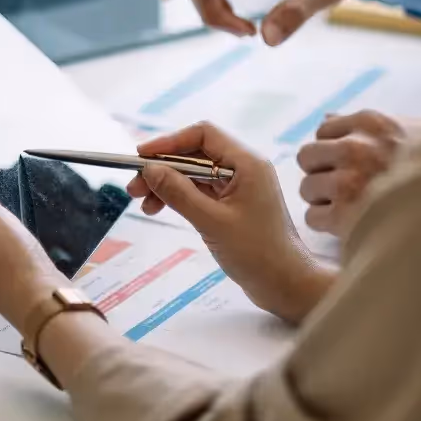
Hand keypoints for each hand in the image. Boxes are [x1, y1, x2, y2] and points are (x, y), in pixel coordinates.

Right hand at [127, 122, 333, 324]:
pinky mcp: (233, 205)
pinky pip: (200, 191)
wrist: (286, 285)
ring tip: (143, 203)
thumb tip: (150, 170)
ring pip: (194, 174)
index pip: (203, 135)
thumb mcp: (212, 222)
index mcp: (247, 163)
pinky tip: (159, 209)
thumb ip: (179, 193)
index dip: (169, 142)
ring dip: (167, 184)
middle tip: (134, 187)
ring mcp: (238, 187)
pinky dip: (178, 197)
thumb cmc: (257, 253)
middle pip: (195, 154)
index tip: (141, 156)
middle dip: (163, 167)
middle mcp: (244, 168)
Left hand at [297, 110, 417, 236]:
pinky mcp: (345, 216)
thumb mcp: (409, 132)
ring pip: (307, 189)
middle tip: (346, 187)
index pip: (324, 130)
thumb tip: (326, 118)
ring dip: (324, 200)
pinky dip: (328, 225)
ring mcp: (348, 181)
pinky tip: (353, 225)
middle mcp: (355, 147)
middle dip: (322, 172)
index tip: (351, 164)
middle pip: (307, 157)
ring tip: (354, 207)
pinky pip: (313, 217)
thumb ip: (367, 126)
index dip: (334, 150)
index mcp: (371, 123)